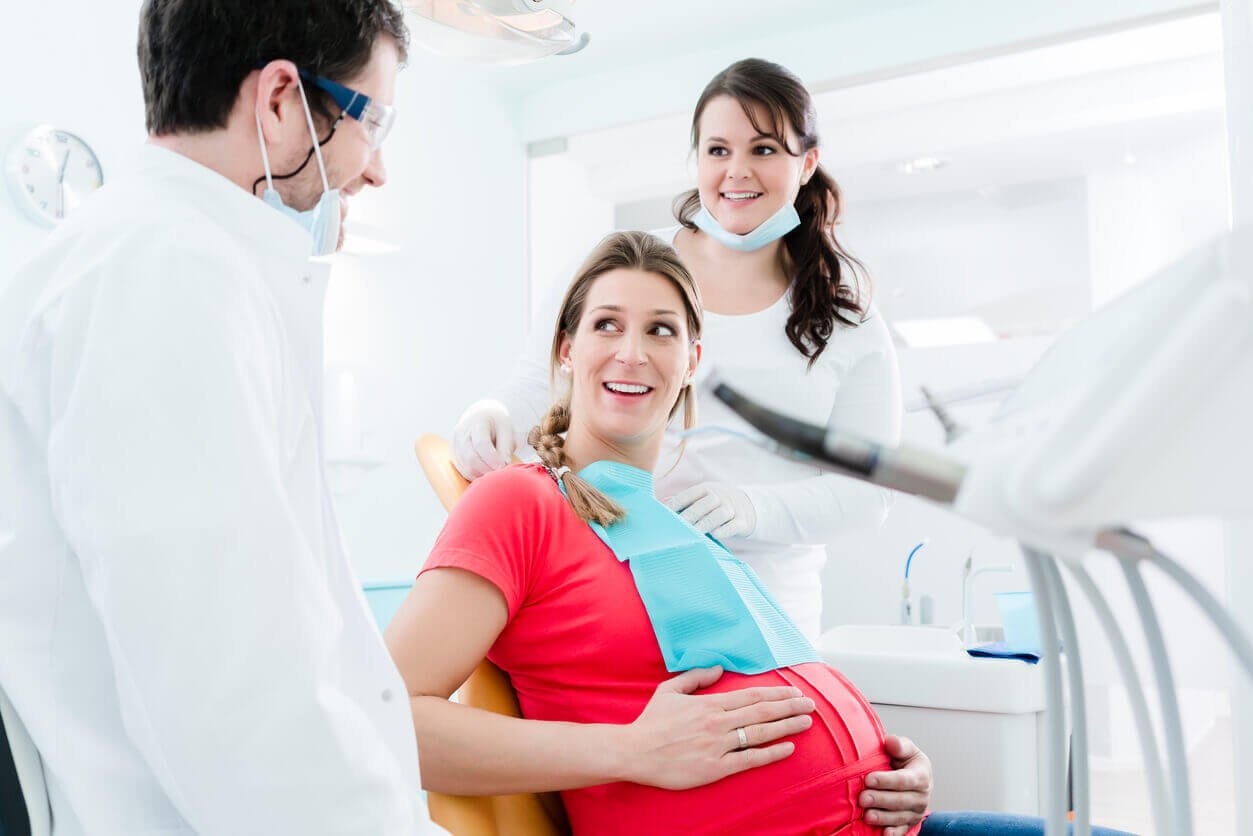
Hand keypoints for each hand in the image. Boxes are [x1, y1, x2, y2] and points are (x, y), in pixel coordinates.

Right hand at [451, 399, 514, 479]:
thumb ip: (505, 447)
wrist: (481, 415)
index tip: (503, 466)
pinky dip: (475, 475)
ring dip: (482, 474)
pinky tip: (486, 472)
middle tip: (500, 472)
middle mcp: (462, 432)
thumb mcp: (506, 429)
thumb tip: (503, 465)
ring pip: (466, 467)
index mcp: (477, 421)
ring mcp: (455, 443)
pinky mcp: (454, 454)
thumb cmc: (496, 422)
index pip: (481, 443)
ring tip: (494, 472)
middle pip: (471, 457)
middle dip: (487, 469)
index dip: (492, 458)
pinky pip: (463, 470)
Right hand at [617, 666, 813, 789]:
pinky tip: (787, 748)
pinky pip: (749, 760)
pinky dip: (770, 753)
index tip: (794, 691)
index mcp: (709, 704)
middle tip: (811, 704)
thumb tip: (718, 668)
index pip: (751, 695)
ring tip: (806, 722)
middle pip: (762, 711)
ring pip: (760, 733)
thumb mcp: (669, 690)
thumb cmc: (651, 722)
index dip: (776, 693)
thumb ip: (695, 677)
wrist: (634, 752)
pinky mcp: (715, 768)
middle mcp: (717, 723)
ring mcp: (718, 746)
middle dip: (790, 707)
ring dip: (786, 726)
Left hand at [665, 482, 756, 538]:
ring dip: (706, 523)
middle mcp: (719, 496)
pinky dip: (724, 530)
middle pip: (705, 503)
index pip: (689, 495)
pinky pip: (733, 525)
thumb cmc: (714, 505)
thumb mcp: (700, 498)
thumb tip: (660, 505)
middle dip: (690, 515)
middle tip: (678, 527)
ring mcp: (732, 508)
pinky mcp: (742, 521)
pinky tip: (714, 535)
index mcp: (705, 490)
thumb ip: (683, 502)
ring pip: (720, 514)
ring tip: (695, 533)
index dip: (676, 504)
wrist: (745, 506)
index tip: (664, 515)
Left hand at [859, 735, 932, 834]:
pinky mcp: (910, 823)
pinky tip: (884, 834)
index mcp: (921, 776)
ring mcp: (916, 812)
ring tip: (867, 816)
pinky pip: (902, 831)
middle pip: (900, 800)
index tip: (868, 779)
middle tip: (862, 798)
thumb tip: (890, 742)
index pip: (903, 780)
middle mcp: (921, 796)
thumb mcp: (906, 750)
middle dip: (880, 800)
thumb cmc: (906, 761)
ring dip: (883, 818)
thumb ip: (899, 745)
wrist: (915, 779)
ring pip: (899, 817)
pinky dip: (894, 834)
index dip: (886, 780)